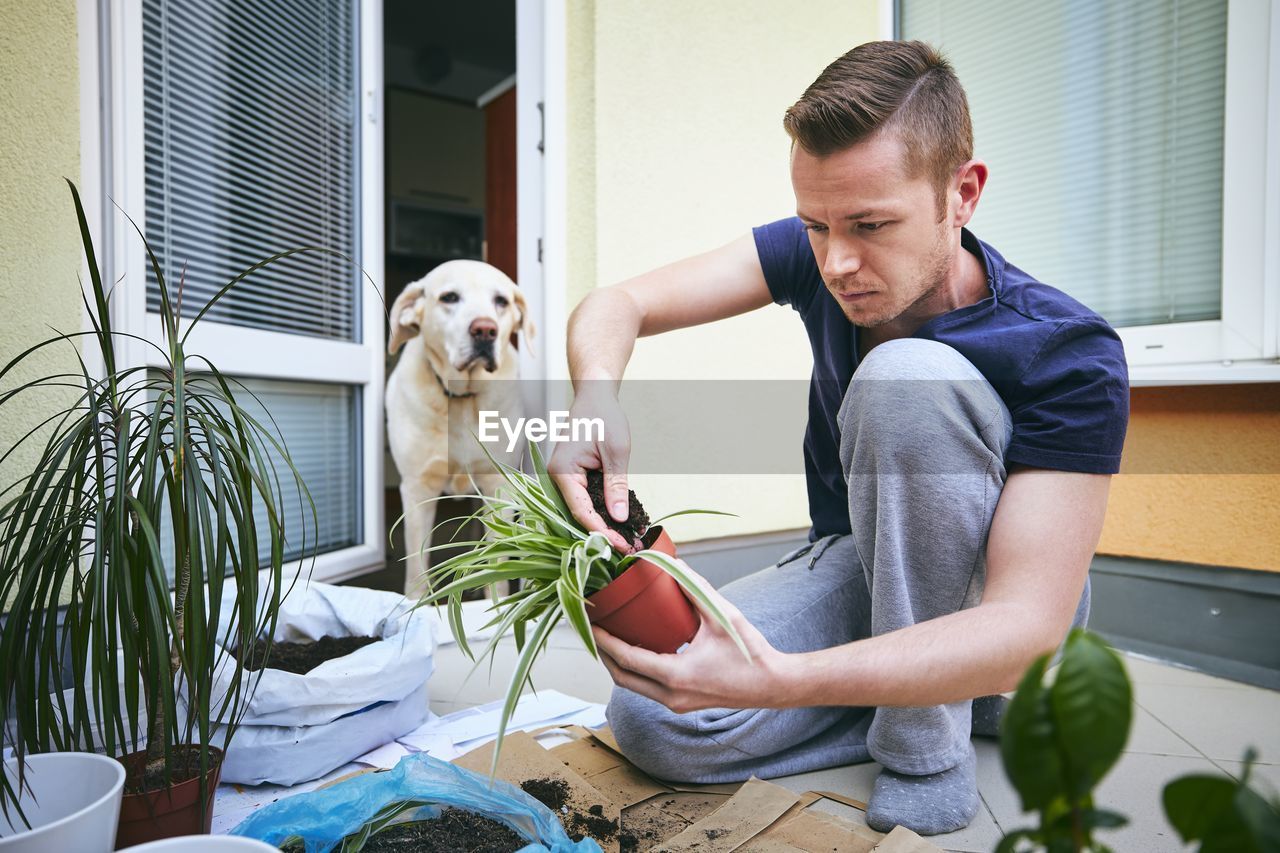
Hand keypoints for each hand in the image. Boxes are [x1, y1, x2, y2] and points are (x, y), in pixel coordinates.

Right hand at [548, 385, 633, 552]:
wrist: (595, 395)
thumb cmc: (604, 416)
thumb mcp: (616, 451)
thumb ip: (616, 485)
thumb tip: (618, 517)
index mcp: (563, 470)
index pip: (580, 511)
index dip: (600, 532)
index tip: (620, 545)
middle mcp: (558, 477)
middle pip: (578, 515)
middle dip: (603, 534)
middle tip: (628, 548)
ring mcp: (564, 477)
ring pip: (582, 510)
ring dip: (603, 525)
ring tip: (627, 540)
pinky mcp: (573, 476)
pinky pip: (585, 500)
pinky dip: (601, 511)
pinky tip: (619, 523)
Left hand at [592, 565, 789, 712]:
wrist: (773, 685)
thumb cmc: (750, 653)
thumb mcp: (721, 615)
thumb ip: (695, 588)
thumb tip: (672, 563)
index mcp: (677, 675)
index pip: (627, 658)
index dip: (605, 640)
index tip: (591, 622)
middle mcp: (671, 695)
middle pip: (622, 677)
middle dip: (603, 653)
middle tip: (593, 628)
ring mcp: (676, 704)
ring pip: (632, 686)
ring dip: (617, 663)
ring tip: (608, 636)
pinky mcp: (682, 704)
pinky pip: (647, 689)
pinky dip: (634, 670)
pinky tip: (635, 649)